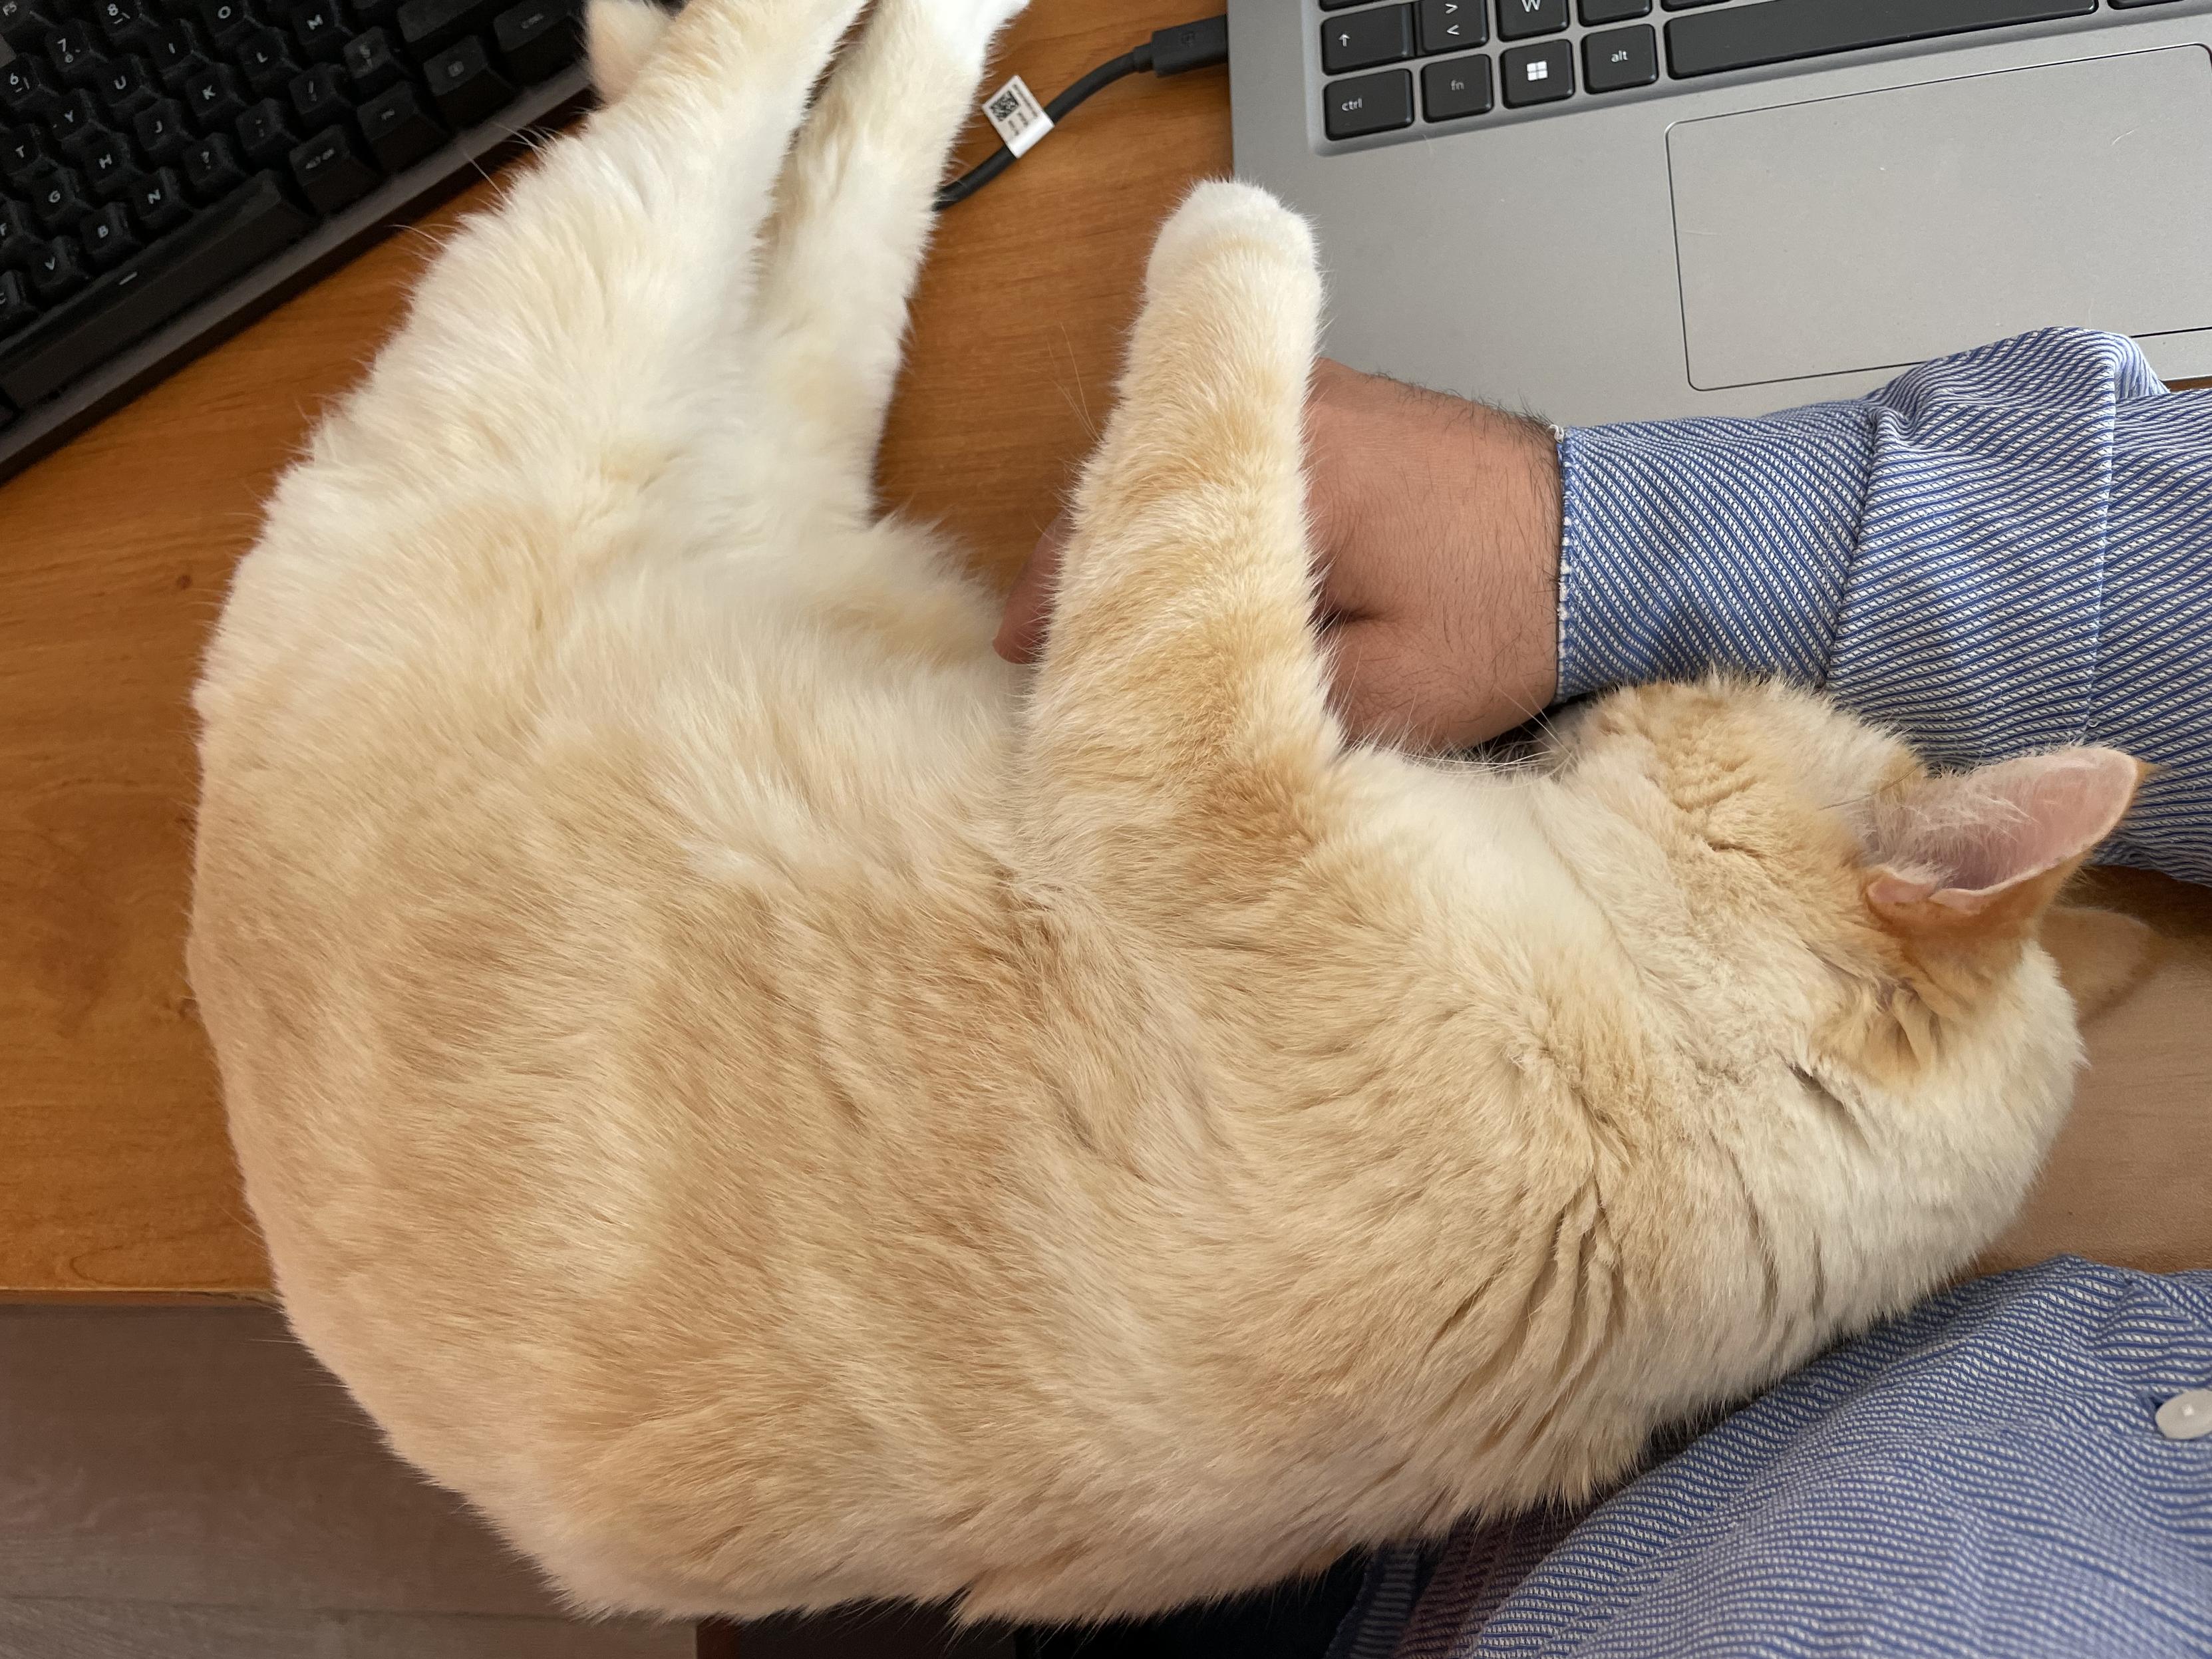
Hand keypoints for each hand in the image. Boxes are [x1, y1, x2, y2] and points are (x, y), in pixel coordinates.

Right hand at [995, 359, 1565, 750]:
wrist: (1624, 549)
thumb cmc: (1512, 616)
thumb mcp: (1381, 692)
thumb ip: (1259, 692)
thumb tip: (1164, 715)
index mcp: (1289, 464)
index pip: (1123, 524)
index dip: (1057, 599)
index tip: (1023, 659)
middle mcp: (1297, 404)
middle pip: (1139, 482)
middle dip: (1088, 569)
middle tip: (1052, 656)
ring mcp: (1324, 394)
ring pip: (1187, 468)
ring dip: (1146, 540)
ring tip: (1110, 626)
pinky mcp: (1350, 411)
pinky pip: (1241, 457)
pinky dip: (1202, 515)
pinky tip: (1192, 577)